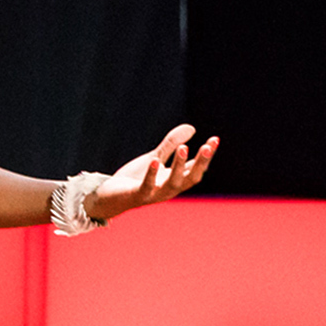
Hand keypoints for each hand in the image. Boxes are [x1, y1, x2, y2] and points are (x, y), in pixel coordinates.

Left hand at [87, 124, 217, 220]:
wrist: (111, 197)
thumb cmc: (135, 179)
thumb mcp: (155, 158)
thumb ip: (171, 144)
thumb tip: (192, 128)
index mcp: (175, 180)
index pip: (195, 168)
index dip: (206, 155)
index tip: (214, 140)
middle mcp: (169, 189)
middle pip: (190, 178)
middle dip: (200, 162)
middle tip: (208, 146)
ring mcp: (155, 194)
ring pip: (173, 182)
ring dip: (179, 166)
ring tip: (184, 147)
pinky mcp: (139, 196)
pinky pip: (147, 186)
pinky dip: (152, 174)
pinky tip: (154, 160)